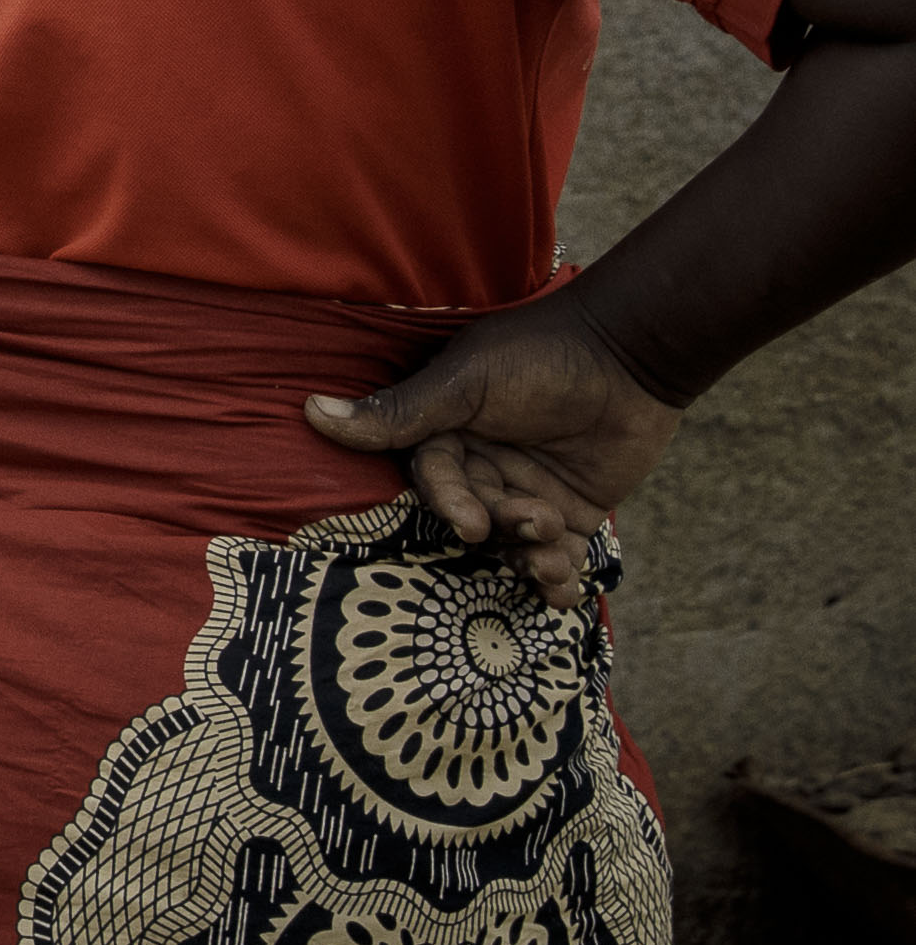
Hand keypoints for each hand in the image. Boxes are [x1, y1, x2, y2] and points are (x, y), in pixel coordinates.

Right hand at [307, 297, 676, 610]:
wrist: (632, 354)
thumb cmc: (541, 357)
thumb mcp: (467, 382)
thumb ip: (400, 412)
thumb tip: (312, 410)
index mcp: (449, 431)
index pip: (434, 479)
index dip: (450, 504)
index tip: (471, 523)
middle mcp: (482, 465)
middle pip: (473, 516)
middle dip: (498, 530)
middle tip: (531, 525)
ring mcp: (527, 491)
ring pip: (512, 543)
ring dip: (528, 560)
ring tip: (554, 561)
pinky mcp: (573, 513)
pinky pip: (557, 555)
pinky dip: (559, 578)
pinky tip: (566, 590)